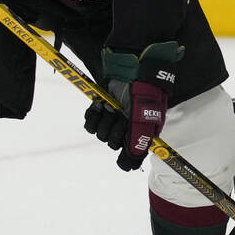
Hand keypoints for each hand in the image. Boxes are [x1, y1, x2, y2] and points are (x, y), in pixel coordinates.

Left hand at [83, 42, 183, 170]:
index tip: (123, 154)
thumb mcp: (144, 118)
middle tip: (121, 117)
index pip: (130, 157)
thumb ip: (137, 141)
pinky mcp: (101, 108)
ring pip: (100, 134)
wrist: (133, 67)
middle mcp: (127, 128)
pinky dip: (93, 115)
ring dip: (104, 121)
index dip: (126, 158)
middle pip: (113, 144)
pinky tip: (100, 106)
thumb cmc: (144, 92)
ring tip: (111, 108)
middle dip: (115, 131)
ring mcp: (113, 117)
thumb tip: (130, 166)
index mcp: (142, 132)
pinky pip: (90, 122)